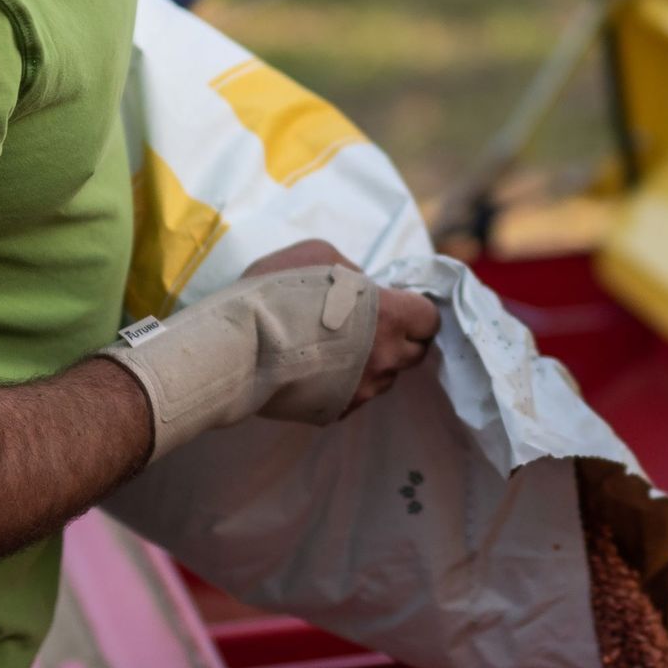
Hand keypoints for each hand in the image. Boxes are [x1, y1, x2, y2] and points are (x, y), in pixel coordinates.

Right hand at [241, 239, 436, 411]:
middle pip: (413, 353)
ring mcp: (362, 391)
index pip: (429, 319)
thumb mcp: (322, 254)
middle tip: (370, 326)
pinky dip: (344, 385)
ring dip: (370, 363)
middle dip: (399, 339)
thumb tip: (363, 285)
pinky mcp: (336, 413)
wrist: (238, 345)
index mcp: (391, 316)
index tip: (398, 306)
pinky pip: (353, 398)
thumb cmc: (279, 290)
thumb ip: (354, 271)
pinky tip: (318, 369)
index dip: (416, 311)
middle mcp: (385, 358)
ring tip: (336, 348)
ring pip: (382, 378)